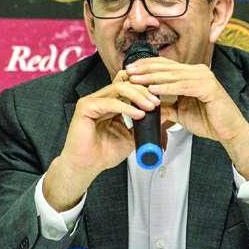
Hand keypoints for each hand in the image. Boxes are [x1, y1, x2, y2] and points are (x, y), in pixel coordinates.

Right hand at [43, 71, 159, 210]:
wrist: (87, 166)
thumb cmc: (104, 152)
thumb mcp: (132, 136)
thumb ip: (144, 125)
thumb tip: (163, 117)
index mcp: (110, 102)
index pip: (128, 84)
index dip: (144, 88)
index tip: (160, 99)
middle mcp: (101, 98)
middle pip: (125, 82)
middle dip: (144, 90)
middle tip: (156, 102)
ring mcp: (92, 101)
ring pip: (118, 88)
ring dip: (137, 96)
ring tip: (150, 107)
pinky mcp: (85, 107)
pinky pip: (109, 102)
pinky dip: (125, 107)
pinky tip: (138, 114)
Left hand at [126, 57, 248, 178]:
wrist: (229, 132)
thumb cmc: (209, 121)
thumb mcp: (181, 113)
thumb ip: (166, 107)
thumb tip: (148, 106)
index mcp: (192, 74)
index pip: (166, 66)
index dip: (147, 66)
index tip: (129, 70)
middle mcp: (198, 71)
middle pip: (167, 67)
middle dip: (145, 69)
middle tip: (128, 71)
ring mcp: (204, 77)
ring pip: (173, 75)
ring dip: (152, 77)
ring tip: (135, 79)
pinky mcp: (208, 87)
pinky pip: (182, 86)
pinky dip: (167, 88)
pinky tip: (153, 89)